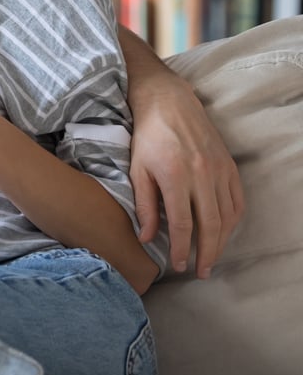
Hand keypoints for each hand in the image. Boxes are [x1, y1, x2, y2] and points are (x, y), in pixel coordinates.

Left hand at [128, 79, 244, 277]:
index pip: (183, 224)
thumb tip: (146, 238)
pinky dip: (233, 221)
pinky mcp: (229, 166)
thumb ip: (144, 205)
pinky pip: (237, 201)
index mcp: (175, 176)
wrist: (169, 103)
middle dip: (206, 253)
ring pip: (227, 216)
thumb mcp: (137, 169)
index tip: (178, 265)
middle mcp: (202, 175)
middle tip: (200, 272)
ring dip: (222, 242)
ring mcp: (219, 170)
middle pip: (210, 225)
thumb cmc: (147, 136)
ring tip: (211, 258)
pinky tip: (224, 232)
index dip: (181, 249)